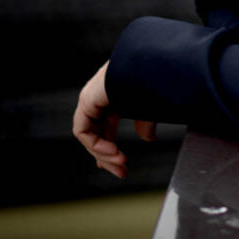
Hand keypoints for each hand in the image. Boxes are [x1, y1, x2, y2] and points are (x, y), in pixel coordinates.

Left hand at [72, 61, 157, 177]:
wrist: (150, 65)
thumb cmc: (154, 80)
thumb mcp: (150, 107)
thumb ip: (145, 122)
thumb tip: (148, 138)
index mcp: (115, 94)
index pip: (105, 125)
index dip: (109, 146)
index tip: (119, 165)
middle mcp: (101, 95)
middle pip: (96, 132)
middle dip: (107, 155)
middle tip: (121, 172)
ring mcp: (92, 97)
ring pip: (89, 135)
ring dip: (104, 153)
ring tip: (121, 164)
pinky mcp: (86, 101)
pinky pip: (84, 131)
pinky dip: (96, 145)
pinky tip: (113, 151)